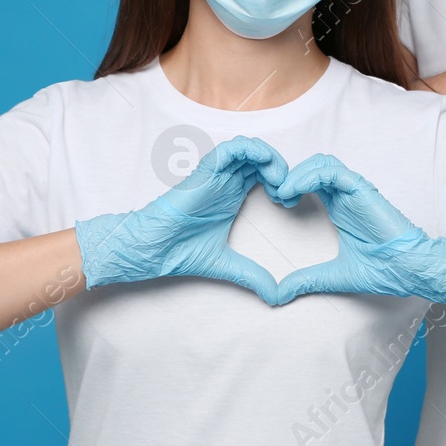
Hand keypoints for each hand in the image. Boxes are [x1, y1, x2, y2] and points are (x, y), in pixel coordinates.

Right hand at [74, 135, 288, 303]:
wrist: (154, 250)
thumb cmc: (181, 250)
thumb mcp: (227, 264)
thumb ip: (252, 275)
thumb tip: (276, 295)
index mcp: (233, 194)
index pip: (264, 173)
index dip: (283, 182)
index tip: (290, 202)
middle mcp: (226, 181)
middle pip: (260, 158)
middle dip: (280, 168)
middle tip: (288, 190)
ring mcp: (216, 175)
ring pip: (247, 149)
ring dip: (268, 157)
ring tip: (278, 178)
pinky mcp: (205, 173)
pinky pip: (229, 150)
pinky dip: (249, 151)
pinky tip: (263, 165)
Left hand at [269, 154, 445, 307]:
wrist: (407, 269)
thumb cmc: (381, 270)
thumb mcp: (332, 276)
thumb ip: (307, 280)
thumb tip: (279, 294)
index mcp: (339, 208)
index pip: (312, 182)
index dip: (291, 185)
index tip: (277, 202)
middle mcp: (345, 195)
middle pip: (314, 167)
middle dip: (291, 175)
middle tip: (276, 195)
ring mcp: (354, 191)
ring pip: (322, 163)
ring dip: (298, 173)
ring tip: (283, 192)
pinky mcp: (362, 190)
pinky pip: (334, 172)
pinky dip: (311, 176)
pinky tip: (295, 191)